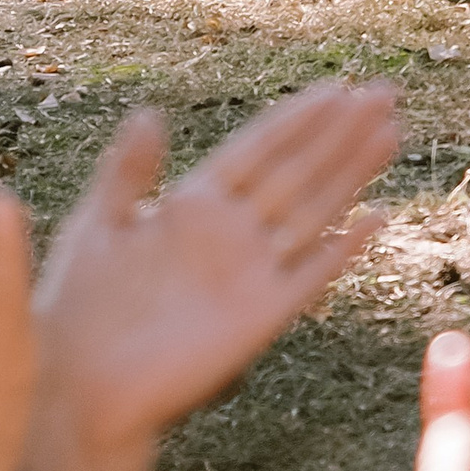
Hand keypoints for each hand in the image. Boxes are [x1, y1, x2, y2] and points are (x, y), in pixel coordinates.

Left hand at [20, 83, 400, 470]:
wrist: (82, 385)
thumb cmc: (78, 306)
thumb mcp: (97, 223)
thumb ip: (128, 171)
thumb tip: (150, 110)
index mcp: (193, 202)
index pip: (258, 147)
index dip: (298, 117)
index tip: (338, 85)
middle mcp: (231, 230)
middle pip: (297, 169)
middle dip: (340, 132)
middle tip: (385, 93)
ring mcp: (249, 271)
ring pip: (313, 210)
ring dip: (352, 173)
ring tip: (391, 132)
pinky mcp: (259, 317)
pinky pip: (309, 276)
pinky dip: (343, 249)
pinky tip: (375, 219)